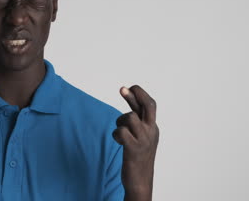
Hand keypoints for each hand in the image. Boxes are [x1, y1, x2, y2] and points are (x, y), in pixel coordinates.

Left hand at [113, 85, 158, 199]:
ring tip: (120, 133)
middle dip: (136, 94)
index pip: (149, 105)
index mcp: (152, 127)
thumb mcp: (139, 136)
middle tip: (123, 88)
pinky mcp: (134, 149)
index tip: (126, 87)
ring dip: (119, 121)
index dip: (138, 94)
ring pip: (129, 117)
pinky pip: (122, 132)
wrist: (141, 180)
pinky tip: (118, 141)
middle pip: (148, 106)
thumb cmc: (137, 155)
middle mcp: (151, 131)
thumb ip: (135, 120)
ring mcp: (144, 140)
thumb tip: (127, 100)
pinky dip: (116, 134)